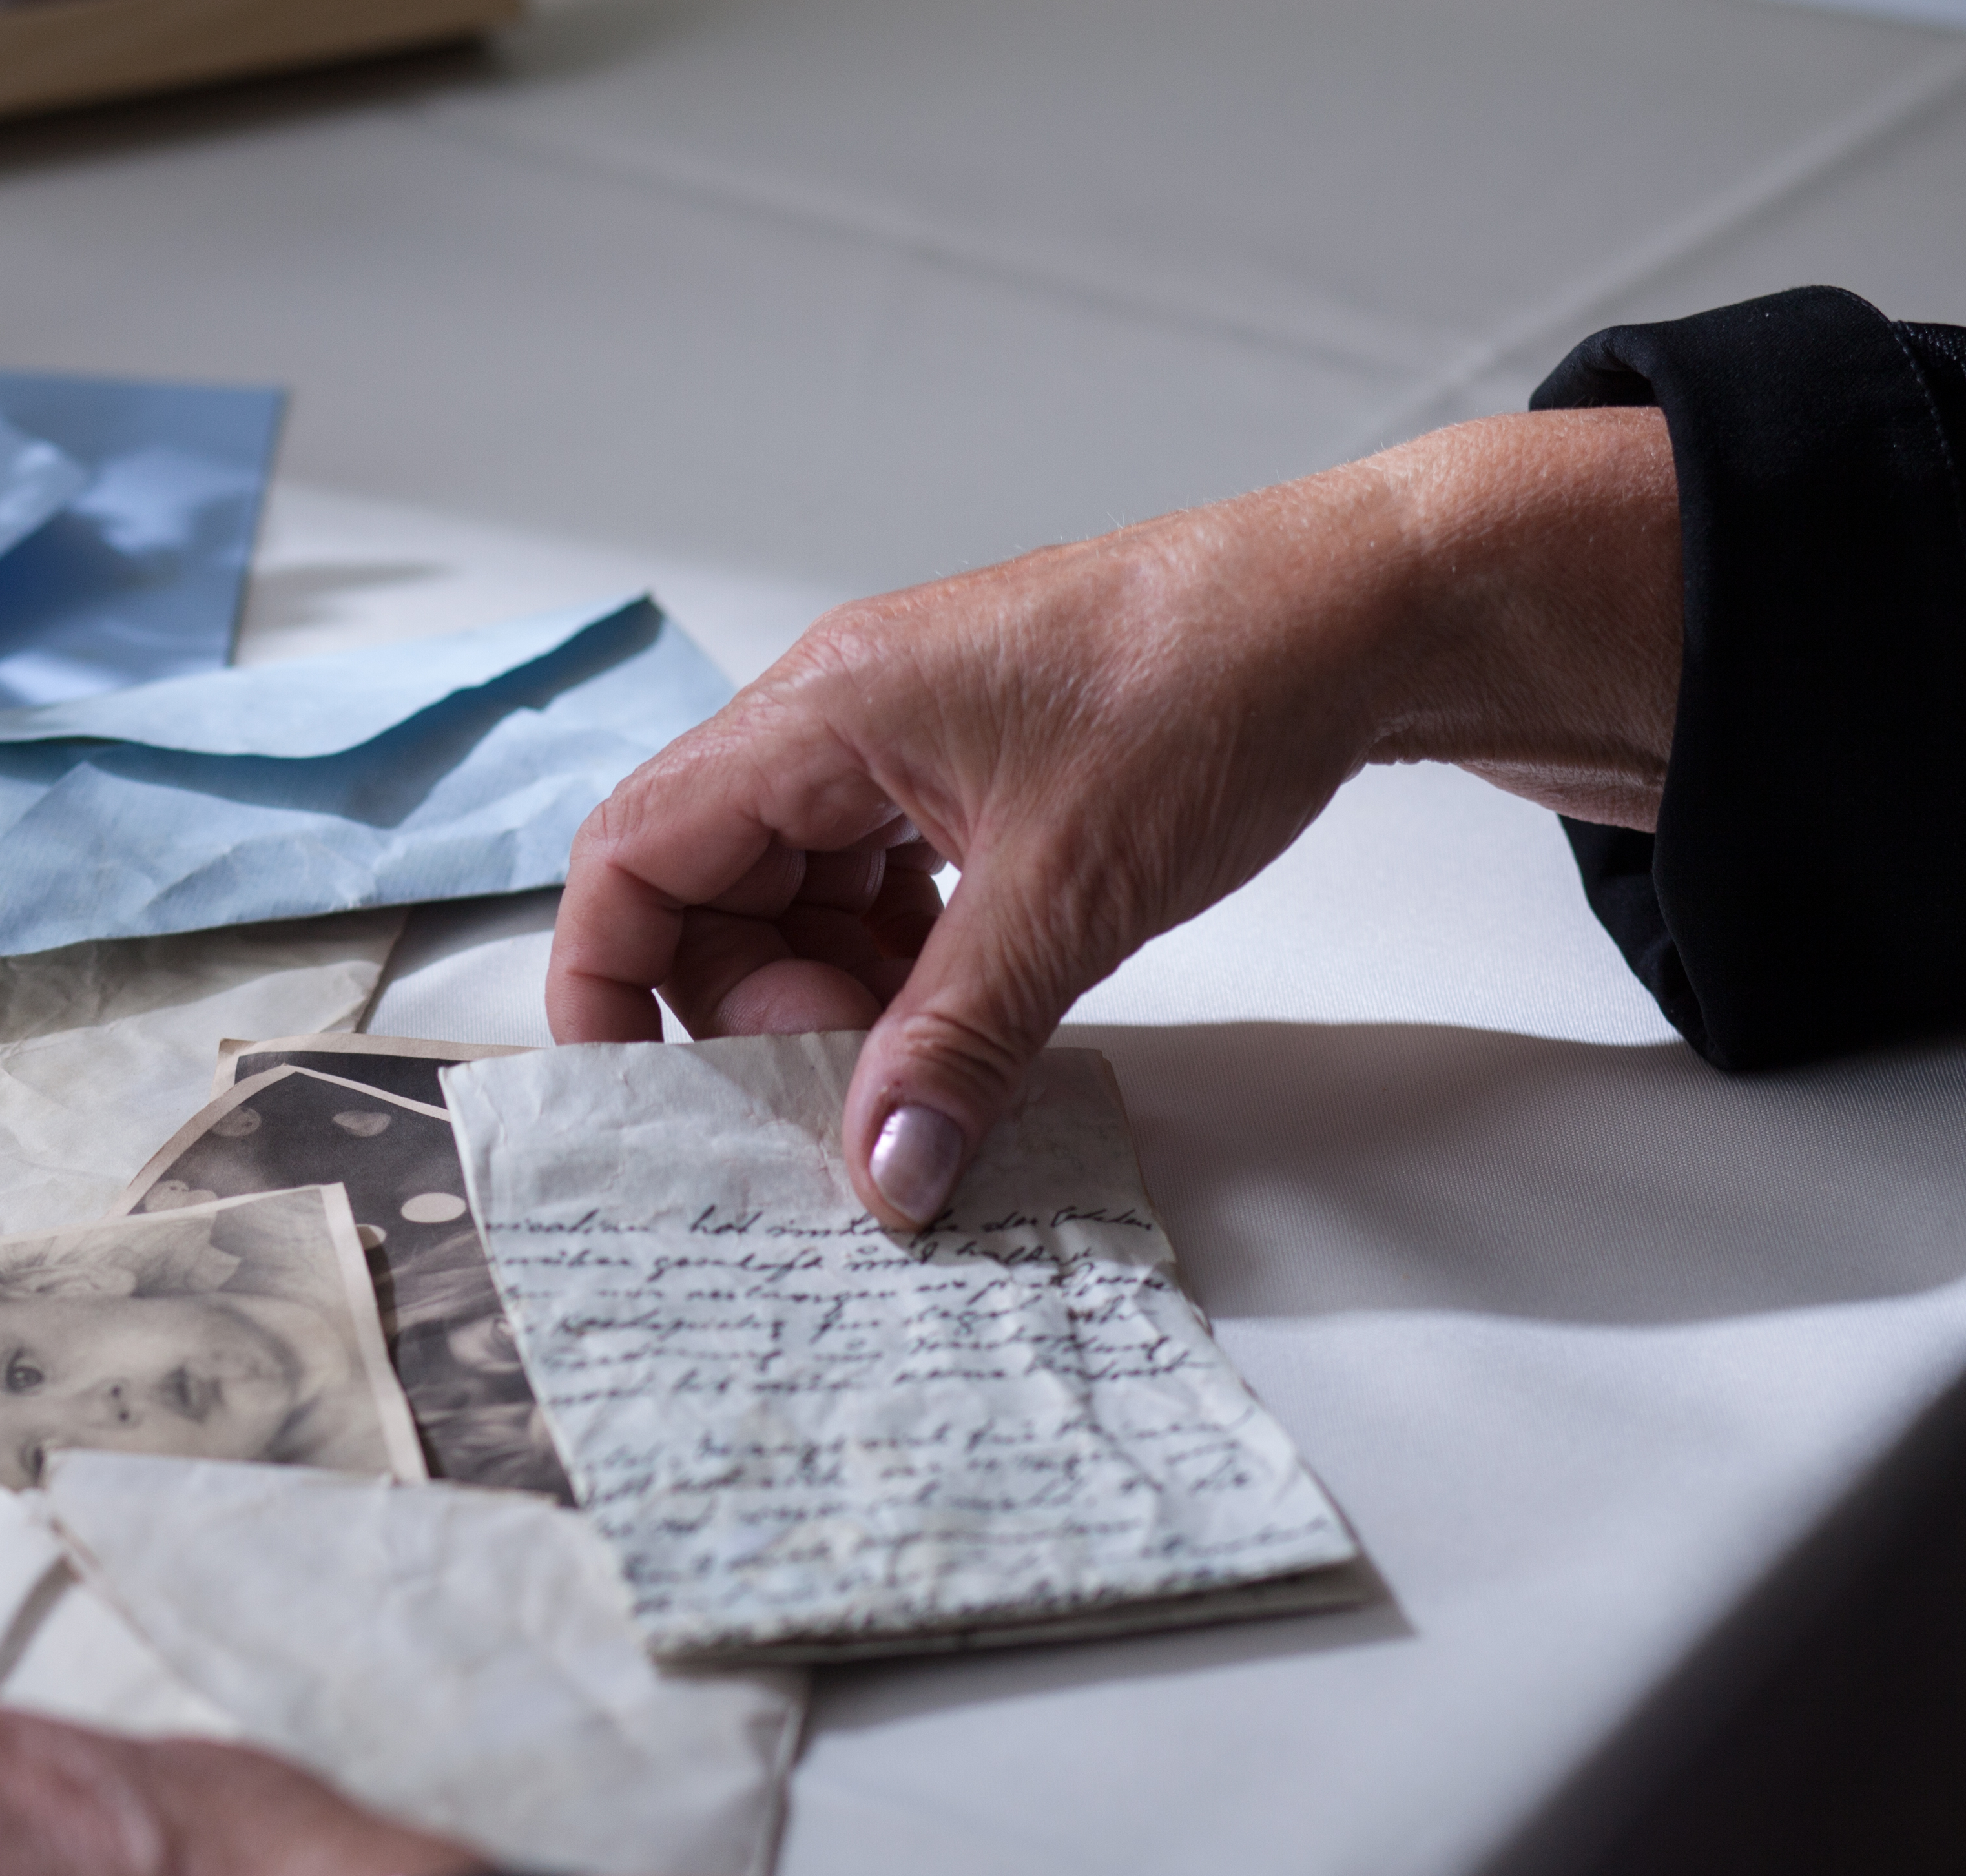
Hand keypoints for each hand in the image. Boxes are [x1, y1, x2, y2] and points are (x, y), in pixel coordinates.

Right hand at [549, 408, 1679, 1225]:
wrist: (1357, 613)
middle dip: (758, 1013)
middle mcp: (836, 718)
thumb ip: (958, 1043)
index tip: (647, 1094)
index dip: (608, 981)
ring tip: (927, 1058)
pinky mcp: (963, 774)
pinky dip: (900, 968)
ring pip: (795, 901)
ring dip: (836, 999)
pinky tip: (967, 1011)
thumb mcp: (1069, 893)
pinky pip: (876, 891)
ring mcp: (899, 744)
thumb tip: (885, 1171)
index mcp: (821, 711)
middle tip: (854, 1086)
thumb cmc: (1218, 679)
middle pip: (707, 894)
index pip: (633, 853)